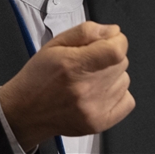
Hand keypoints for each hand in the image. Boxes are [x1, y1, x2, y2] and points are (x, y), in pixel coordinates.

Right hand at [0, 21, 134, 149]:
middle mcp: (85, 89)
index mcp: (73, 65)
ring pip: (124, 80)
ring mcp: (94, 109)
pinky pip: (128, 101)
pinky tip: (100, 93)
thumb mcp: (55, 44)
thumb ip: (86, 32)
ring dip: (112, 77)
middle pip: (122, 63)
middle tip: (91, 63)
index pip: (117, 50)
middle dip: (110, 57)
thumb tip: (114, 31)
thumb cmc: (39, 76)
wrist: (26, 112)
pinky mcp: (99, 123)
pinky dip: (118, 94)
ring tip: (90, 80)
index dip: (117, 40)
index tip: (108, 41)